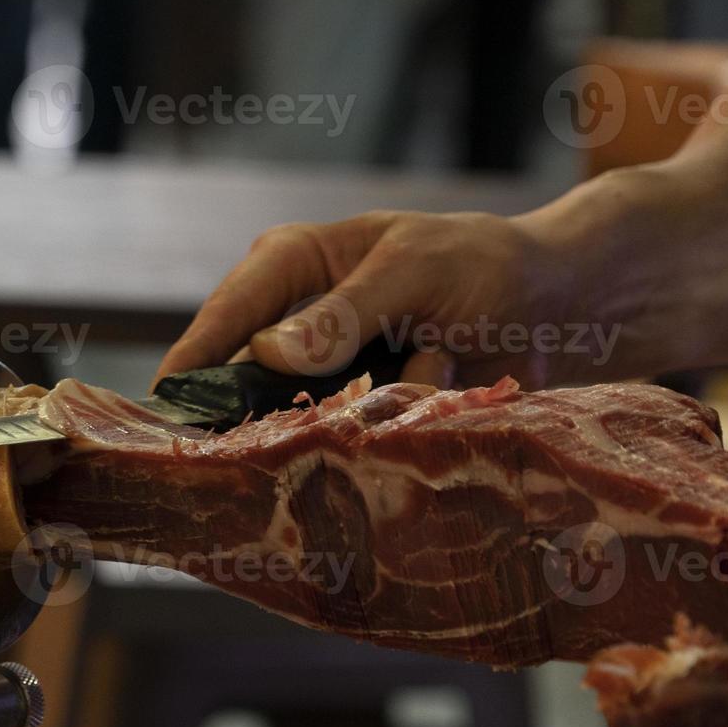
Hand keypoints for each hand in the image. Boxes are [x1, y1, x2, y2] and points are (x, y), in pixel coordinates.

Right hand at [158, 69, 727, 388]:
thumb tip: (269, 352)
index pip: (221, 320)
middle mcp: (298, 318)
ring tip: (357, 429)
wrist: (568, 304)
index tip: (159, 427)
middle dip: (257, 421)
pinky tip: (398, 428)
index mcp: (292, 264)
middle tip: (253, 462)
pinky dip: (366, 445)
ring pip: (293, 420)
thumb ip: (343, 312)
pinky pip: (341, 440)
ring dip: (329, 433)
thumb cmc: (490, 267)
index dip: (188, 373)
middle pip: (242, 381)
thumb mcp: (416, 272)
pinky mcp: (362, 406)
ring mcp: (330, 367)